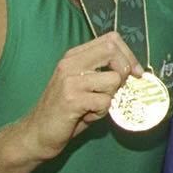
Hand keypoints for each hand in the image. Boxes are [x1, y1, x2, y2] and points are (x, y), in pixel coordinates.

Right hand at [22, 31, 141, 158]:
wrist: (37, 132)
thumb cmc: (65, 110)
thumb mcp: (83, 84)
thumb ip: (102, 72)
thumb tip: (135, 70)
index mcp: (74, 56)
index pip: (111, 39)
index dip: (129, 54)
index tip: (135, 72)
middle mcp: (69, 64)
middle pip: (112, 51)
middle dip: (124, 70)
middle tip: (119, 89)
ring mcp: (69, 81)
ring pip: (113, 79)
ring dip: (111, 97)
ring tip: (95, 106)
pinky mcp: (71, 99)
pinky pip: (105, 101)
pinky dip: (102, 112)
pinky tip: (88, 115)